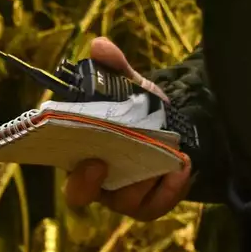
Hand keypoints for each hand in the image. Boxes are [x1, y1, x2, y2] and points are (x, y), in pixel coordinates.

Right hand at [61, 37, 192, 219]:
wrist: (179, 128)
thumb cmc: (142, 112)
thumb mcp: (132, 88)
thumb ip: (116, 68)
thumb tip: (99, 46)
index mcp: (81, 155)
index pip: (67, 176)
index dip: (76, 177)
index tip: (93, 161)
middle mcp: (98, 181)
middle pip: (84, 195)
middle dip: (94, 185)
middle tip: (109, 164)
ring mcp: (124, 196)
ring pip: (126, 201)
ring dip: (144, 180)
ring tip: (169, 156)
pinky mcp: (151, 202)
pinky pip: (156, 206)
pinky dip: (171, 189)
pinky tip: (183, 165)